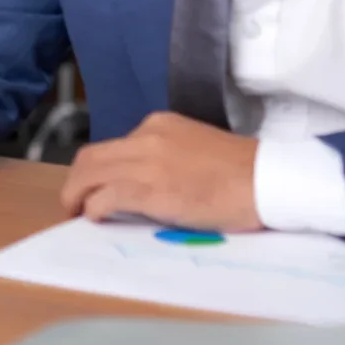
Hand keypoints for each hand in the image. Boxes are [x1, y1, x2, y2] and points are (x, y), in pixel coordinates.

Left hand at [60, 112, 260, 230]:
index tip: (97, 187)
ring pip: (90, 175)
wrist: (269, 180)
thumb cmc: (244, 173)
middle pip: (91, 158)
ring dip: (76, 196)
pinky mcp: (149, 190)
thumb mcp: (196, 149)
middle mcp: (146, 137)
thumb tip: (149, 179)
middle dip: (77, 182)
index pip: (114, 146)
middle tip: (75, 203)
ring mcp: (146, 162)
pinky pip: (105, 197)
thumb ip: (168, 156)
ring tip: (77, 214)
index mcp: (158, 125)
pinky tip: (96, 218)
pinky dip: (94, 208)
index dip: (99, 170)